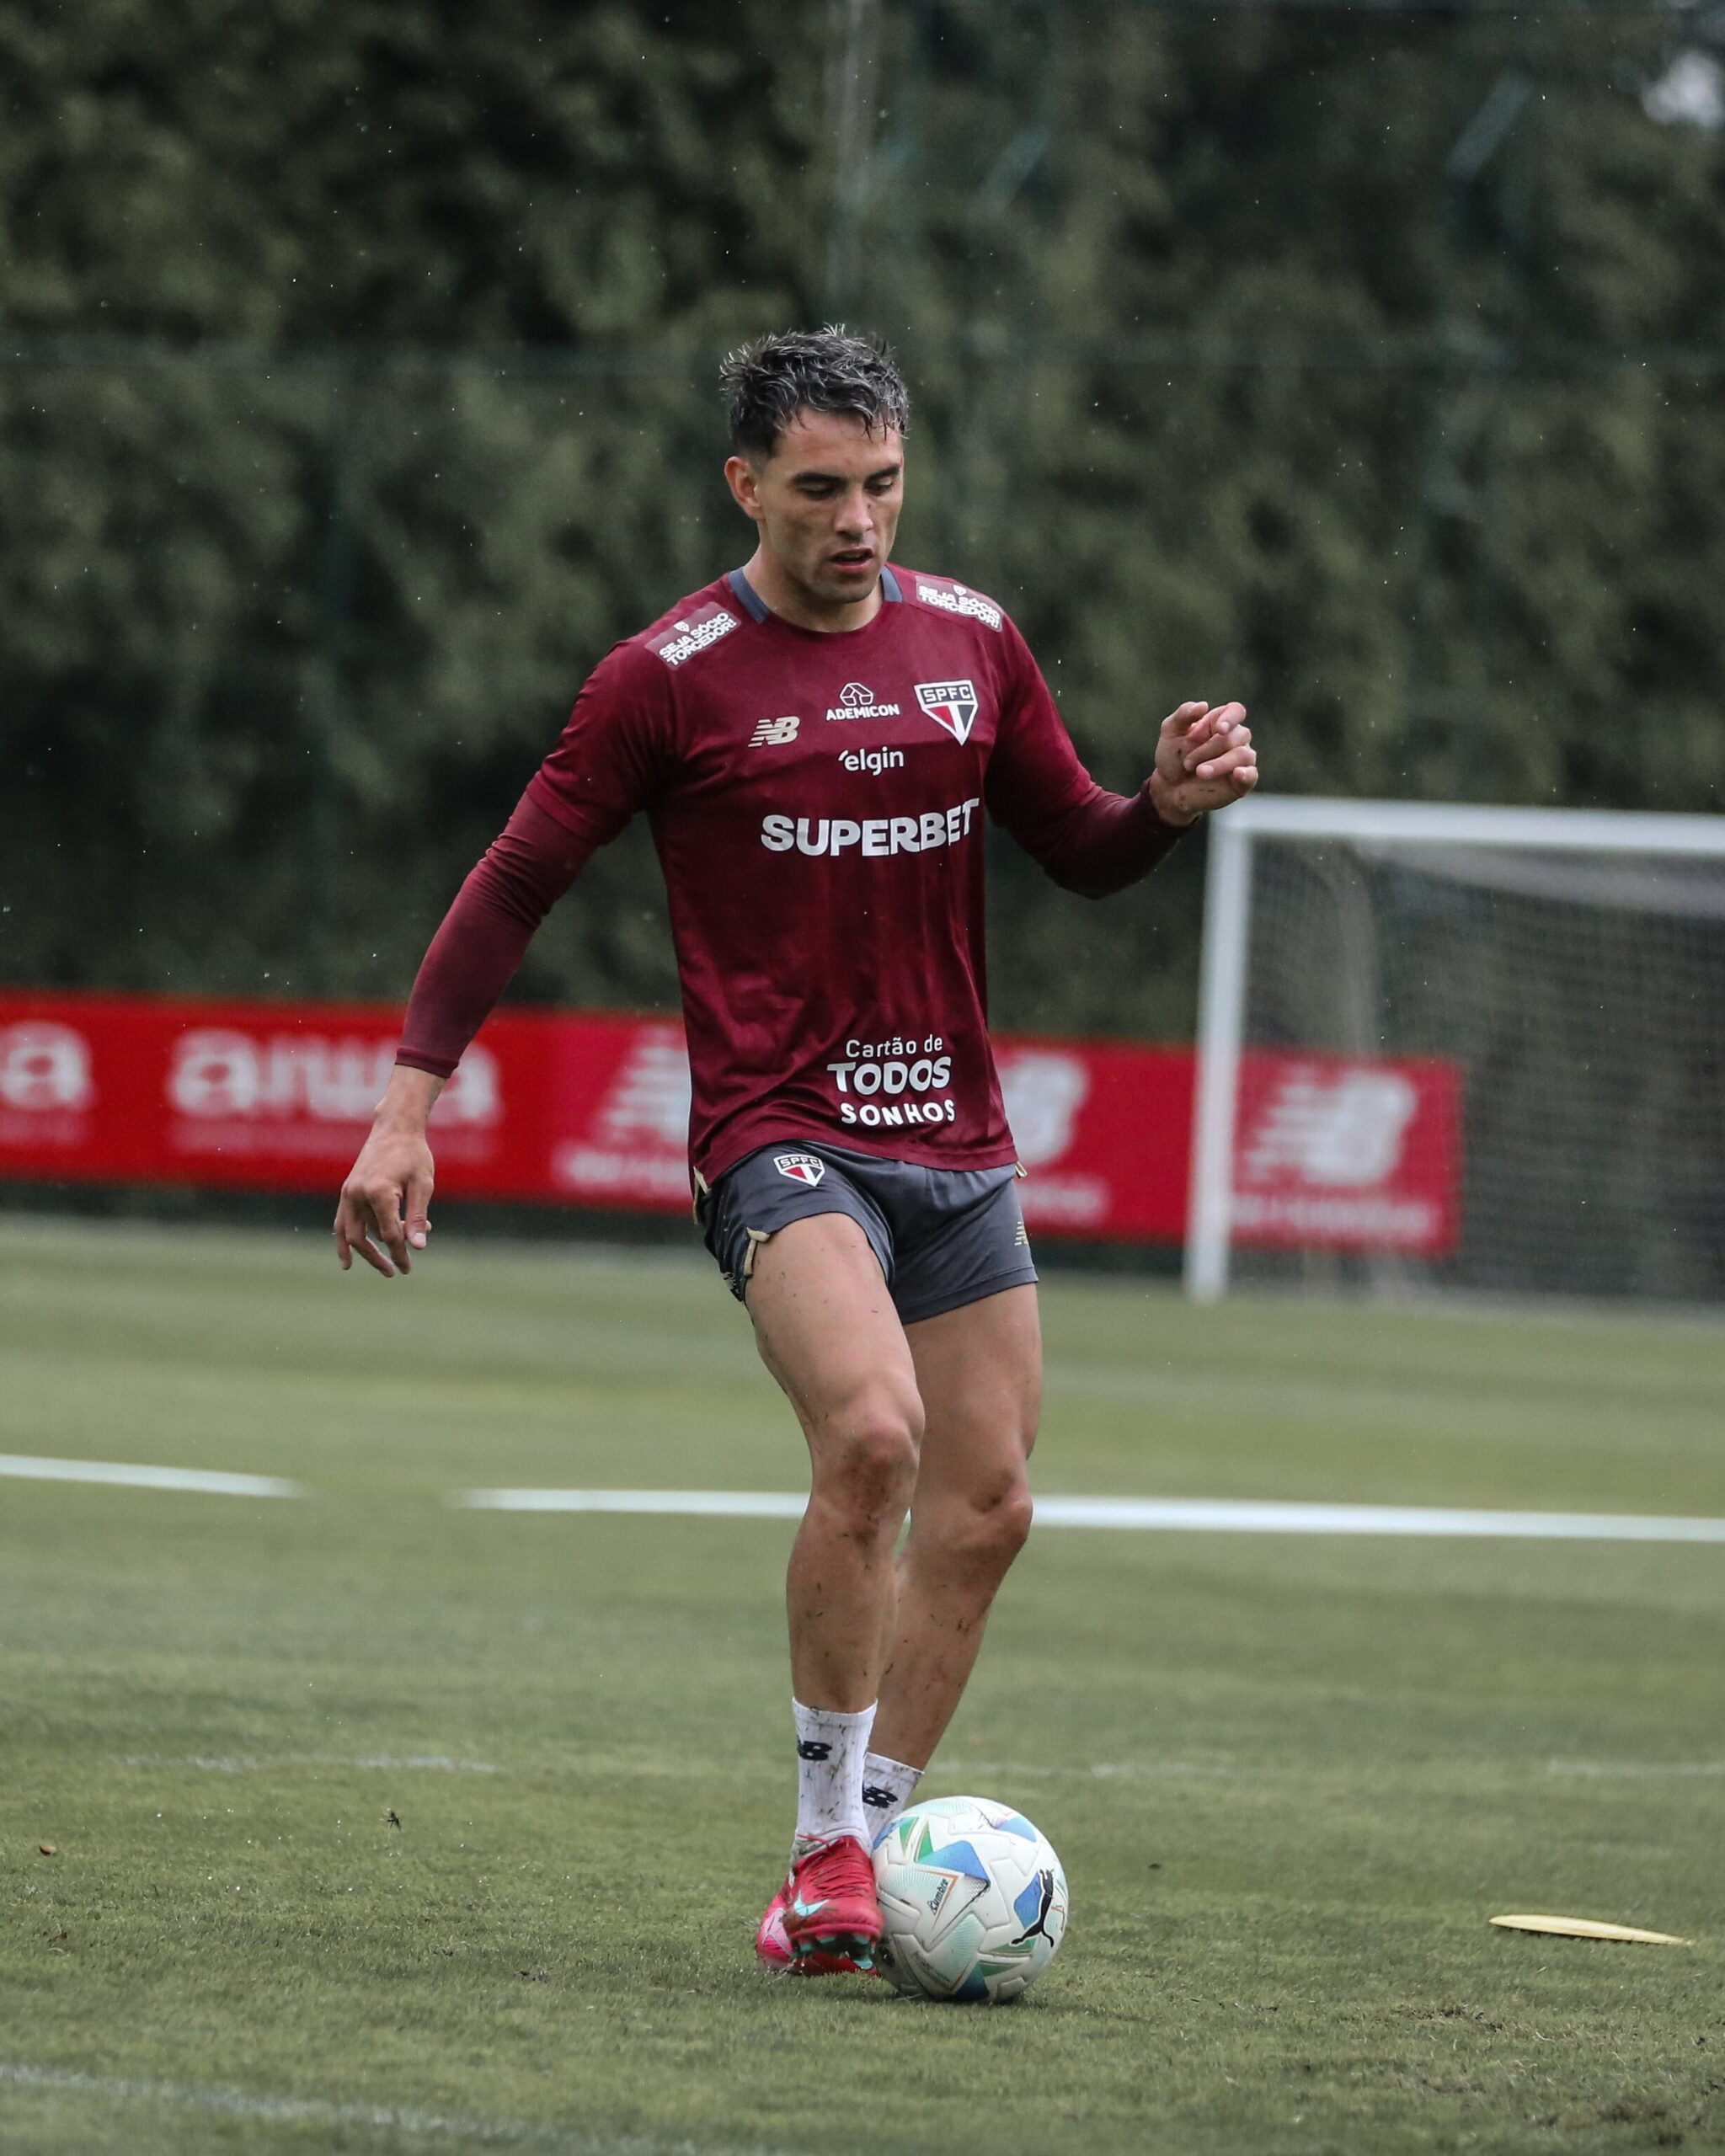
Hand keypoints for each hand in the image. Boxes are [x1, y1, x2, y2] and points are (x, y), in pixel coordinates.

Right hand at [334, 1068, 440, 1276]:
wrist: (395, 1128)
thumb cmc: (414, 1155)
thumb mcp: (423, 1184)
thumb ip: (417, 1217)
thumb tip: (418, 1247)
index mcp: (379, 1192)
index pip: (389, 1234)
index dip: (400, 1253)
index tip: (408, 1268)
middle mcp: (357, 1193)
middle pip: (362, 1238)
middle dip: (378, 1258)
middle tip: (395, 1272)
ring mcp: (348, 1192)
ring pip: (349, 1232)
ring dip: (365, 1250)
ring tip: (383, 1266)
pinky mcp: (347, 1191)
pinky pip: (342, 1222)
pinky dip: (344, 1240)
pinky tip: (348, 1259)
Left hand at [1147, 700, 1257, 826]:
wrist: (1169, 788)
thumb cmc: (1172, 756)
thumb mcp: (1171, 731)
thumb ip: (1184, 714)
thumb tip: (1204, 705)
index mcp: (1220, 722)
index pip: (1236, 711)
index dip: (1231, 718)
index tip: (1219, 730)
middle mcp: (1235, 739)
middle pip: (1236, 736)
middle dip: (1209, 749)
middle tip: (1187, 763)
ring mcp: (1240, 760)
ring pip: (1243, 754)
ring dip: (1219, 764)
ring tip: (1199, 772)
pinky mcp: (1241, 781)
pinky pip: (1252, 774)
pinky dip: (1246, 774)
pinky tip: (1237, 774)